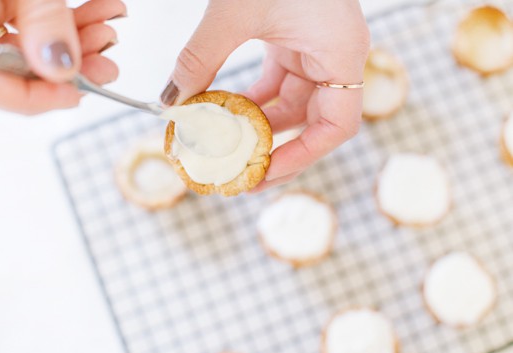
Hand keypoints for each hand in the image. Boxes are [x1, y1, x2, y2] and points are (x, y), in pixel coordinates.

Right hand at [0, 0, 125, 113]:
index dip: (39, 94)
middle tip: (106, 55)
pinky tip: (91, 10)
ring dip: (71, 36)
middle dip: (70, 60)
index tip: (82, 88)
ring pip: (20, 42)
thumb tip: (64, 66)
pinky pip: (16, 20)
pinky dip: (53, 18)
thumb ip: (42, 21)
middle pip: (10, 66)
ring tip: (105, 24)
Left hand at [160, 0, 368, 190]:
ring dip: (255, 125)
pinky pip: (276, 82)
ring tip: (224, 148)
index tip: (264, 173)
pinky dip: (250, 99)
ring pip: (289, 104)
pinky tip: (223, 111)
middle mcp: (335, 56)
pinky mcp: (294, 41)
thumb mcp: (235, 11)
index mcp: (342, 52)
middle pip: (310, 121)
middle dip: (273, 147)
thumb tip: (171, 101)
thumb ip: (201, 58)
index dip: (302, 156)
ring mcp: (315, 49)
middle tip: (239, 174)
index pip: (336, 126)